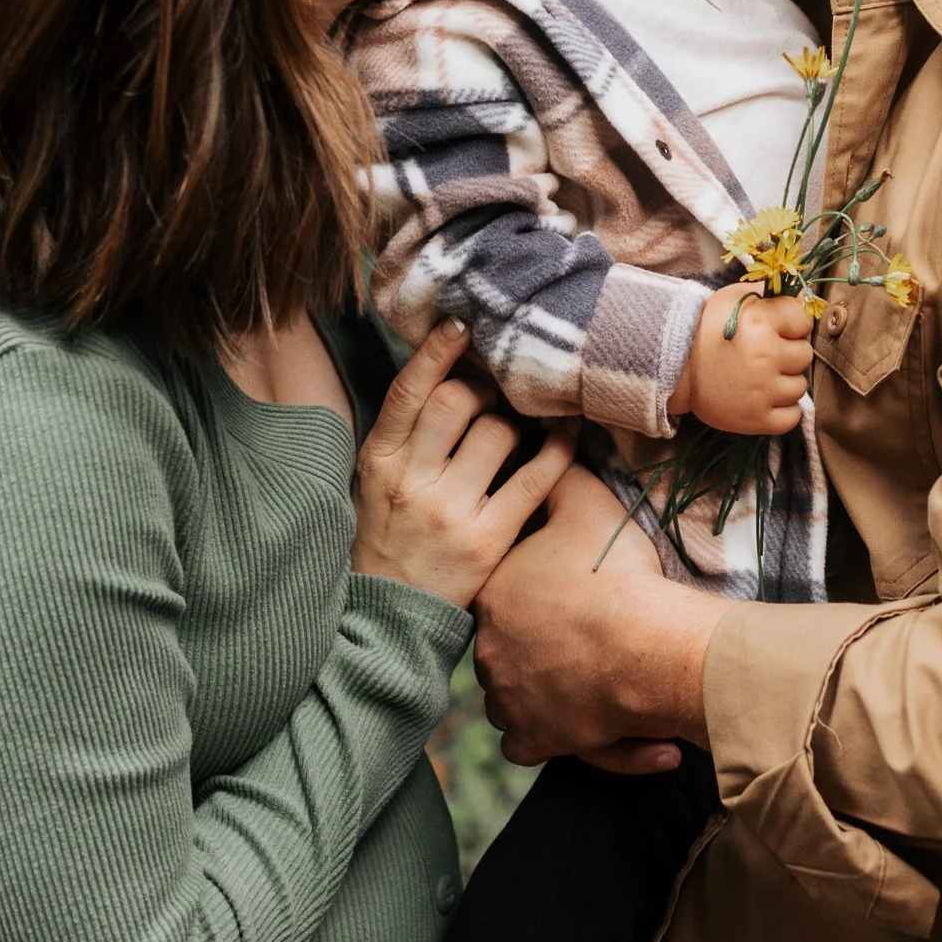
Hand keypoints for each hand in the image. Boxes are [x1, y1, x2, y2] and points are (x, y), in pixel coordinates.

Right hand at [352, 321, 577, 609]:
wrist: (390, 616)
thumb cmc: (387, 534)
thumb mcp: (375, 478)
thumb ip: (404, 431)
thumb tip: (445, 369)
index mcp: (379, 460)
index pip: (409, 391)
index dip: (437, 353)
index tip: (462, 325)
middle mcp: (413, 481)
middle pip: (458, 402)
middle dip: (485, 385)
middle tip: (497, 386)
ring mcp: (451, 511)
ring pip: (499, 432)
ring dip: (517, 417)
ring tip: (520, 420)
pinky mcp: (489, 540)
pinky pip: (534, 479)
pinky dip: (557, 449)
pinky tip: (565, 432)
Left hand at [474, 465, 724, 768]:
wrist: (649, 646)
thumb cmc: (618, 575)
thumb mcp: (587, 504)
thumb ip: (558, 476)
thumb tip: (546, 451)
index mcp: (492, 594)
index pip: (496, 592)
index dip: (529, 590)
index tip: (563, 591)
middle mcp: (487, 650)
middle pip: (501, 646)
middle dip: (535, 644)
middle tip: (583, 635)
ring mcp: (508, 700)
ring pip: (509, 697)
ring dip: (542, 693)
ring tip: (590, 680)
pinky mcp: (535, 740)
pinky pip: (527, 745)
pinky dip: (560, 738)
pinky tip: (600, 725)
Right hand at [670, 283, 813, 432]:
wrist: (673, 369)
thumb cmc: (705, 330)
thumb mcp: (732, 299)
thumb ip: (767, 293)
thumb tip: (801, 296)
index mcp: (759, 322)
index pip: (803, 319)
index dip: (792, 322)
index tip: (778, 327)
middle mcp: (765, 356)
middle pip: (804, 354)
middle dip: (788, 352)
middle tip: (765, 353)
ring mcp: (763, 391)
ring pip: (799, 386)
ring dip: (784, 381)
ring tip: (760, 376)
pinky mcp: (757, 419)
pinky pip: (792, 416)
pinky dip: (783, 409)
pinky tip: (765, 398)